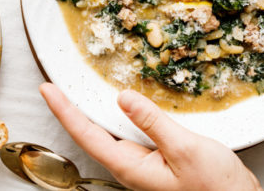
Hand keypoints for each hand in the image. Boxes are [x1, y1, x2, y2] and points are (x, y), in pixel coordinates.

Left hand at [40, 83, 262, 190]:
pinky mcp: (155, 159)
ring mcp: (142, 164)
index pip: (86, 134)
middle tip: (57, 84)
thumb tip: (123, 98)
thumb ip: (152, 123)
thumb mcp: (185, 149)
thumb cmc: (216, 185)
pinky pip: (130, 133)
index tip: (48, 89)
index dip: (65, 110)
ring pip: (111, 132)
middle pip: (92, 133)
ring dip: (95, 110)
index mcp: (130, 166)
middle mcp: (130, 166)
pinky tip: (124, 104)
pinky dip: (122, 115)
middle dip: (73, 108)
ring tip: (80, 88)